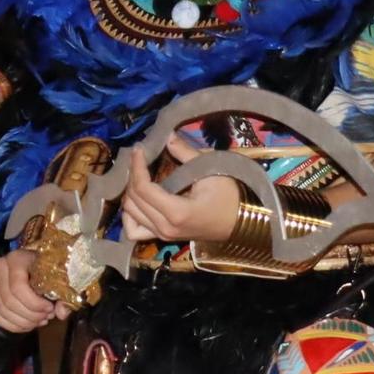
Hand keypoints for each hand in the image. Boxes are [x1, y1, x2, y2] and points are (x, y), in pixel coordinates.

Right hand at [0, 248, 68, 333]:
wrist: (35, 263)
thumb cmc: (48, 268)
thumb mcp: (61, 277)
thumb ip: (64, 296)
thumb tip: (62, 313)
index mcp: (16, 259)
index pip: (18, 287)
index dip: (34, 304)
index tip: (50, 308)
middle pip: (9, 301)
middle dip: (30, 315)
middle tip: (46, 317)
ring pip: (2, 310)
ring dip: (22, 322)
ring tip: (39, 321)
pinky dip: (12, 325)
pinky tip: (27, 325)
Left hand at [119, 144, 238, 243]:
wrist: (243, 223)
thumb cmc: (230, 197)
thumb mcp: (211, 170)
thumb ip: (185, 153)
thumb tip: (167, 135)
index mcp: (176, 212)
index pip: (143, 188)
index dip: (136, 166)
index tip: (138, 149)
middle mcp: (164, 227)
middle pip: (133, 200)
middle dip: (132, 176)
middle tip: (140, 158)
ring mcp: (162, 235)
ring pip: (130, 214)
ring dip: (130, 193)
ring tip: (140, 175)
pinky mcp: (163, 237)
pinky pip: (134, 230)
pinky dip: (130, 216)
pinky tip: (138, 201)